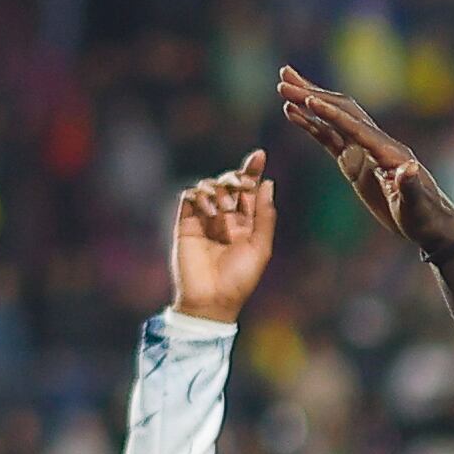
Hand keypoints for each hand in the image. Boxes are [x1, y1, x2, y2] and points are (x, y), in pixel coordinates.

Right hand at [169, 151, 276, 323]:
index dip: (253, 171)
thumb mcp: (260, 247)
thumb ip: (264, 216)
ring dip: (219, 191)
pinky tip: (209, 211)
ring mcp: (205, 218)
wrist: (211, 297)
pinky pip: (191, 194)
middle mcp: (226, 217)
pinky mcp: (186, 220)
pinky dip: (201, 195)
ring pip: (210, 186)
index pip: (250, 191)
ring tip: (223, 211)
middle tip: (241, 188)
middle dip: (236, 179)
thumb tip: (268, 184)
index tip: (260, 155)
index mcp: (247, 223)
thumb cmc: (240, 278)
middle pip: (230, 183)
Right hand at [277, 65, 453, 254]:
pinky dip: (312, 125)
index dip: (333, 114)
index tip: (309, 100)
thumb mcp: (418, 205)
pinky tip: (293, 114)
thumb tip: (410, 167)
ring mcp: (364, 151)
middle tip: (284, 78)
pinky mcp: (355, 161)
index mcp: (389, 152)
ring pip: (333, 120)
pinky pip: (329, 138)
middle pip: (342, 112)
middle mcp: (376, 144)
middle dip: (313, 95)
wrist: (430, 224)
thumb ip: (410, 187)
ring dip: (309, 102)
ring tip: (282, 86)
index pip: (357, 128)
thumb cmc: (426, 217)